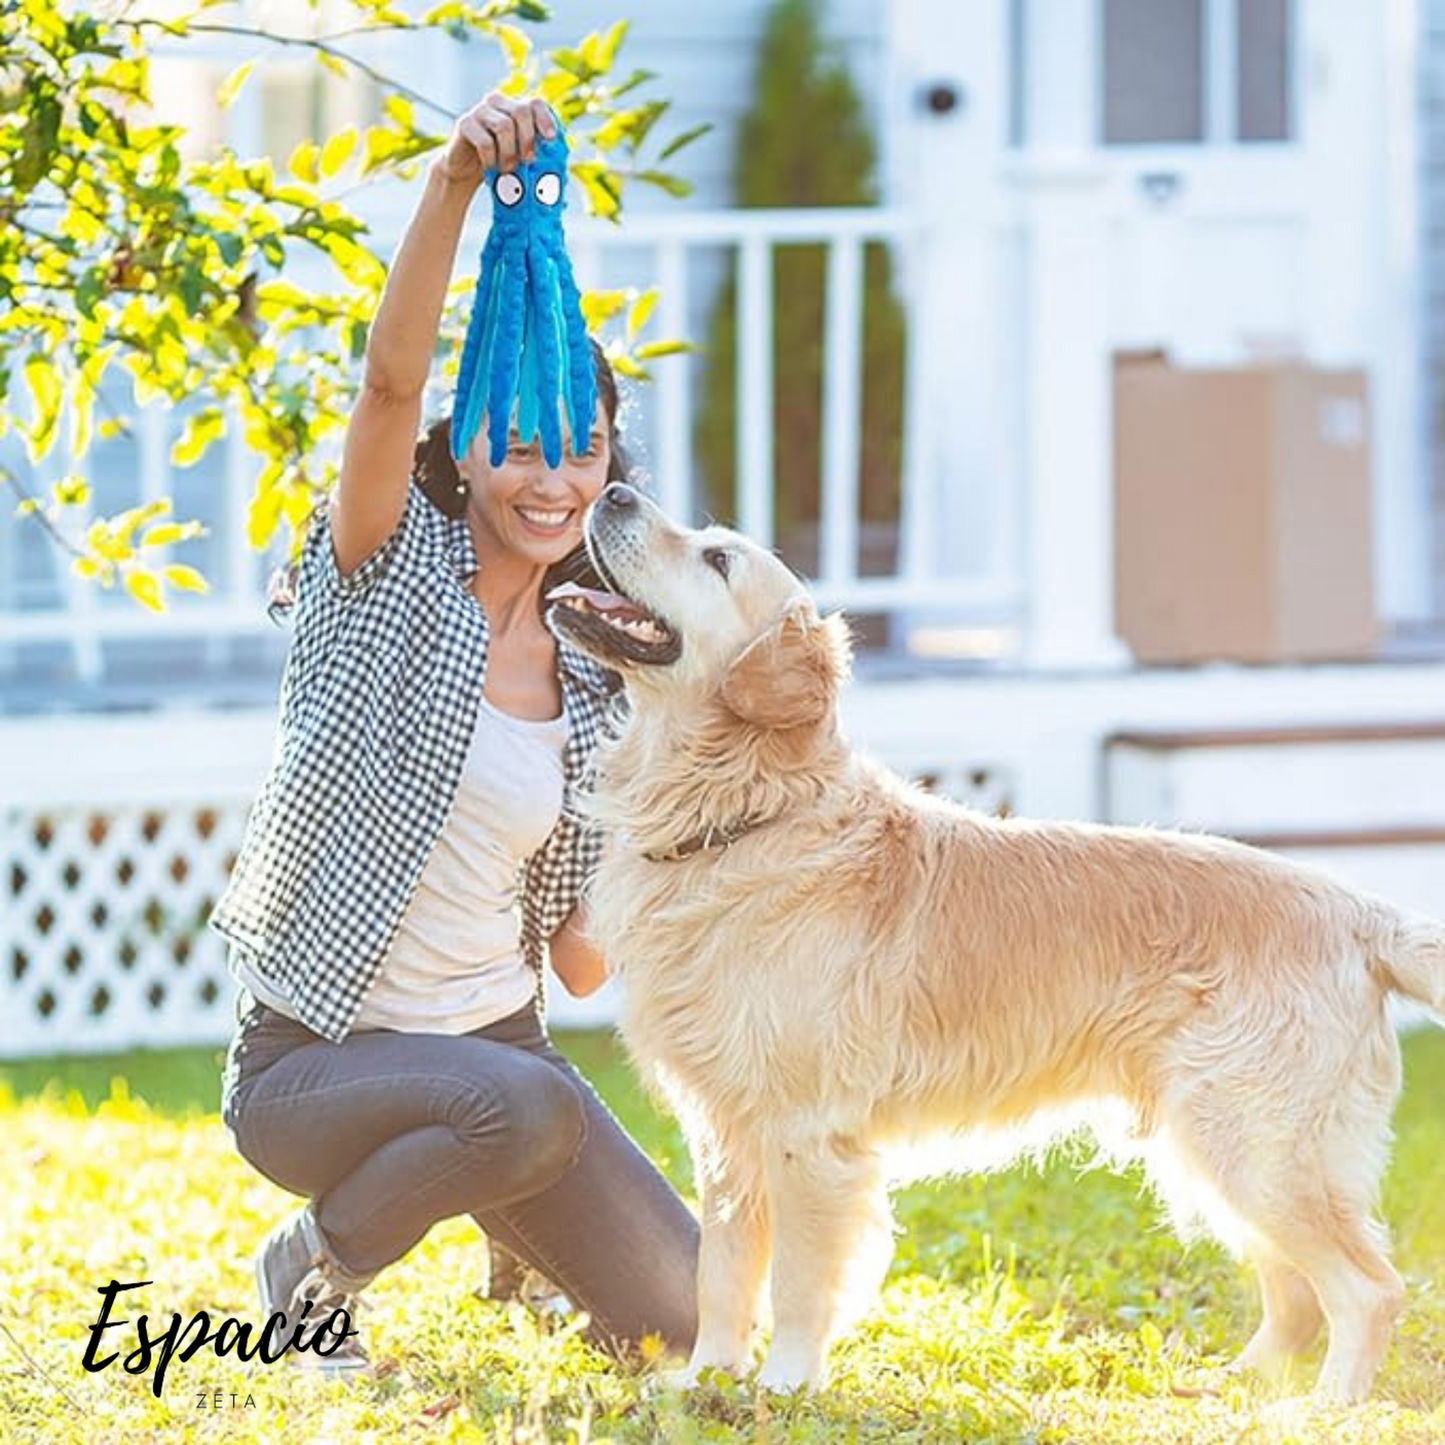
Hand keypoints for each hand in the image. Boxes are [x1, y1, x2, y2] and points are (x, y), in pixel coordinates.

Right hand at [434, 91, 557, 186]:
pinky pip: (484, 141)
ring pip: (504, 125)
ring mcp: (480, 110)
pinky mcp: (464, 123)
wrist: (465, 169)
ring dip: (510, 153)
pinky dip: (492, 159)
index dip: (545, 119)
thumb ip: (536, 150)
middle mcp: (497, 102)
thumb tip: (558, 159)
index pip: (535, 102)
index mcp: (514, 107)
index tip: (551, 139)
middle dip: (528, 139)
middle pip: (521, 112)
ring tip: (508, 169)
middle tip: (527, 161)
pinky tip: (491, 168)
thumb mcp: (519, 154)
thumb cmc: (498, 161)